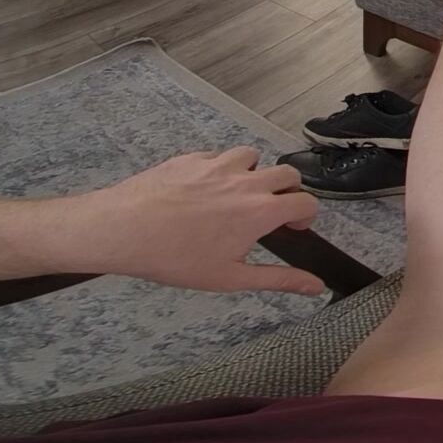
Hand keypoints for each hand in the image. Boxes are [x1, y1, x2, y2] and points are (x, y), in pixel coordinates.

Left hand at [65, 148, 325, 295]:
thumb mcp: (230, 277)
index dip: (306, 216)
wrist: (125, 228)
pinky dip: (222, 169)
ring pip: (252, 157)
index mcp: (261, 210)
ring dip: (253, 174)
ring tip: (235, 198)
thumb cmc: (178, 259)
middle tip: (269, 214)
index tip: (292, 229)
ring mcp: (217, 163)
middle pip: (286, 174)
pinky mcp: (190, 157)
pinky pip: (218, 156)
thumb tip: (317, 286)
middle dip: (287, 192)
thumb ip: (278, 279)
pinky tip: (203, 192)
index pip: (305, 201)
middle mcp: (245, 180)